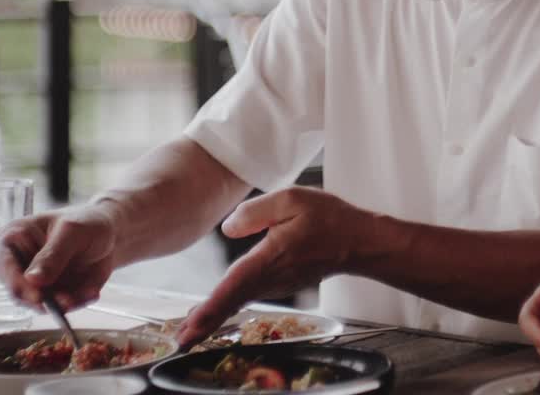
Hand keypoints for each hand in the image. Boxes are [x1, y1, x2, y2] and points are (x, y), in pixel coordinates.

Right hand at [0, 205, 118, 311]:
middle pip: (18, 292)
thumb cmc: (87, 222)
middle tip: (66, 301)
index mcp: (14, 238)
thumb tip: (31, 279)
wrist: (111, 233)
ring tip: (88, 292)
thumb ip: (52, 254)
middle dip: (42, 301)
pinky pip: (62, 307)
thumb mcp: (72, 231)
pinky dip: (78, 301)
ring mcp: (36, 282)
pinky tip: (93, 291)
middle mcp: (20, 264)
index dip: (18, 284)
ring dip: (64, 304)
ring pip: (41, 304)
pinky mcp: (53, 294)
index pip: (5, 266)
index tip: (38, 296)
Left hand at [176, 187, 369, 345]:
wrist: (358, 242)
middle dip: (206, 323)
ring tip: (191, 330)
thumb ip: (255, 212)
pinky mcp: (281, 284)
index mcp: (271, 257)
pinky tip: (218, 310)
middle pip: (232, 302)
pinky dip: (231, 307)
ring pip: (240, 301)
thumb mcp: (291, 199)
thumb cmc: (328, 218)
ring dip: (215, 316)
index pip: (234, 285)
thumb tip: (228, 228)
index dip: (211, 308)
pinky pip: (250, 297)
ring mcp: (277, 284)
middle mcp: (272, 277)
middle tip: (181, 341)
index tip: (192, 328)